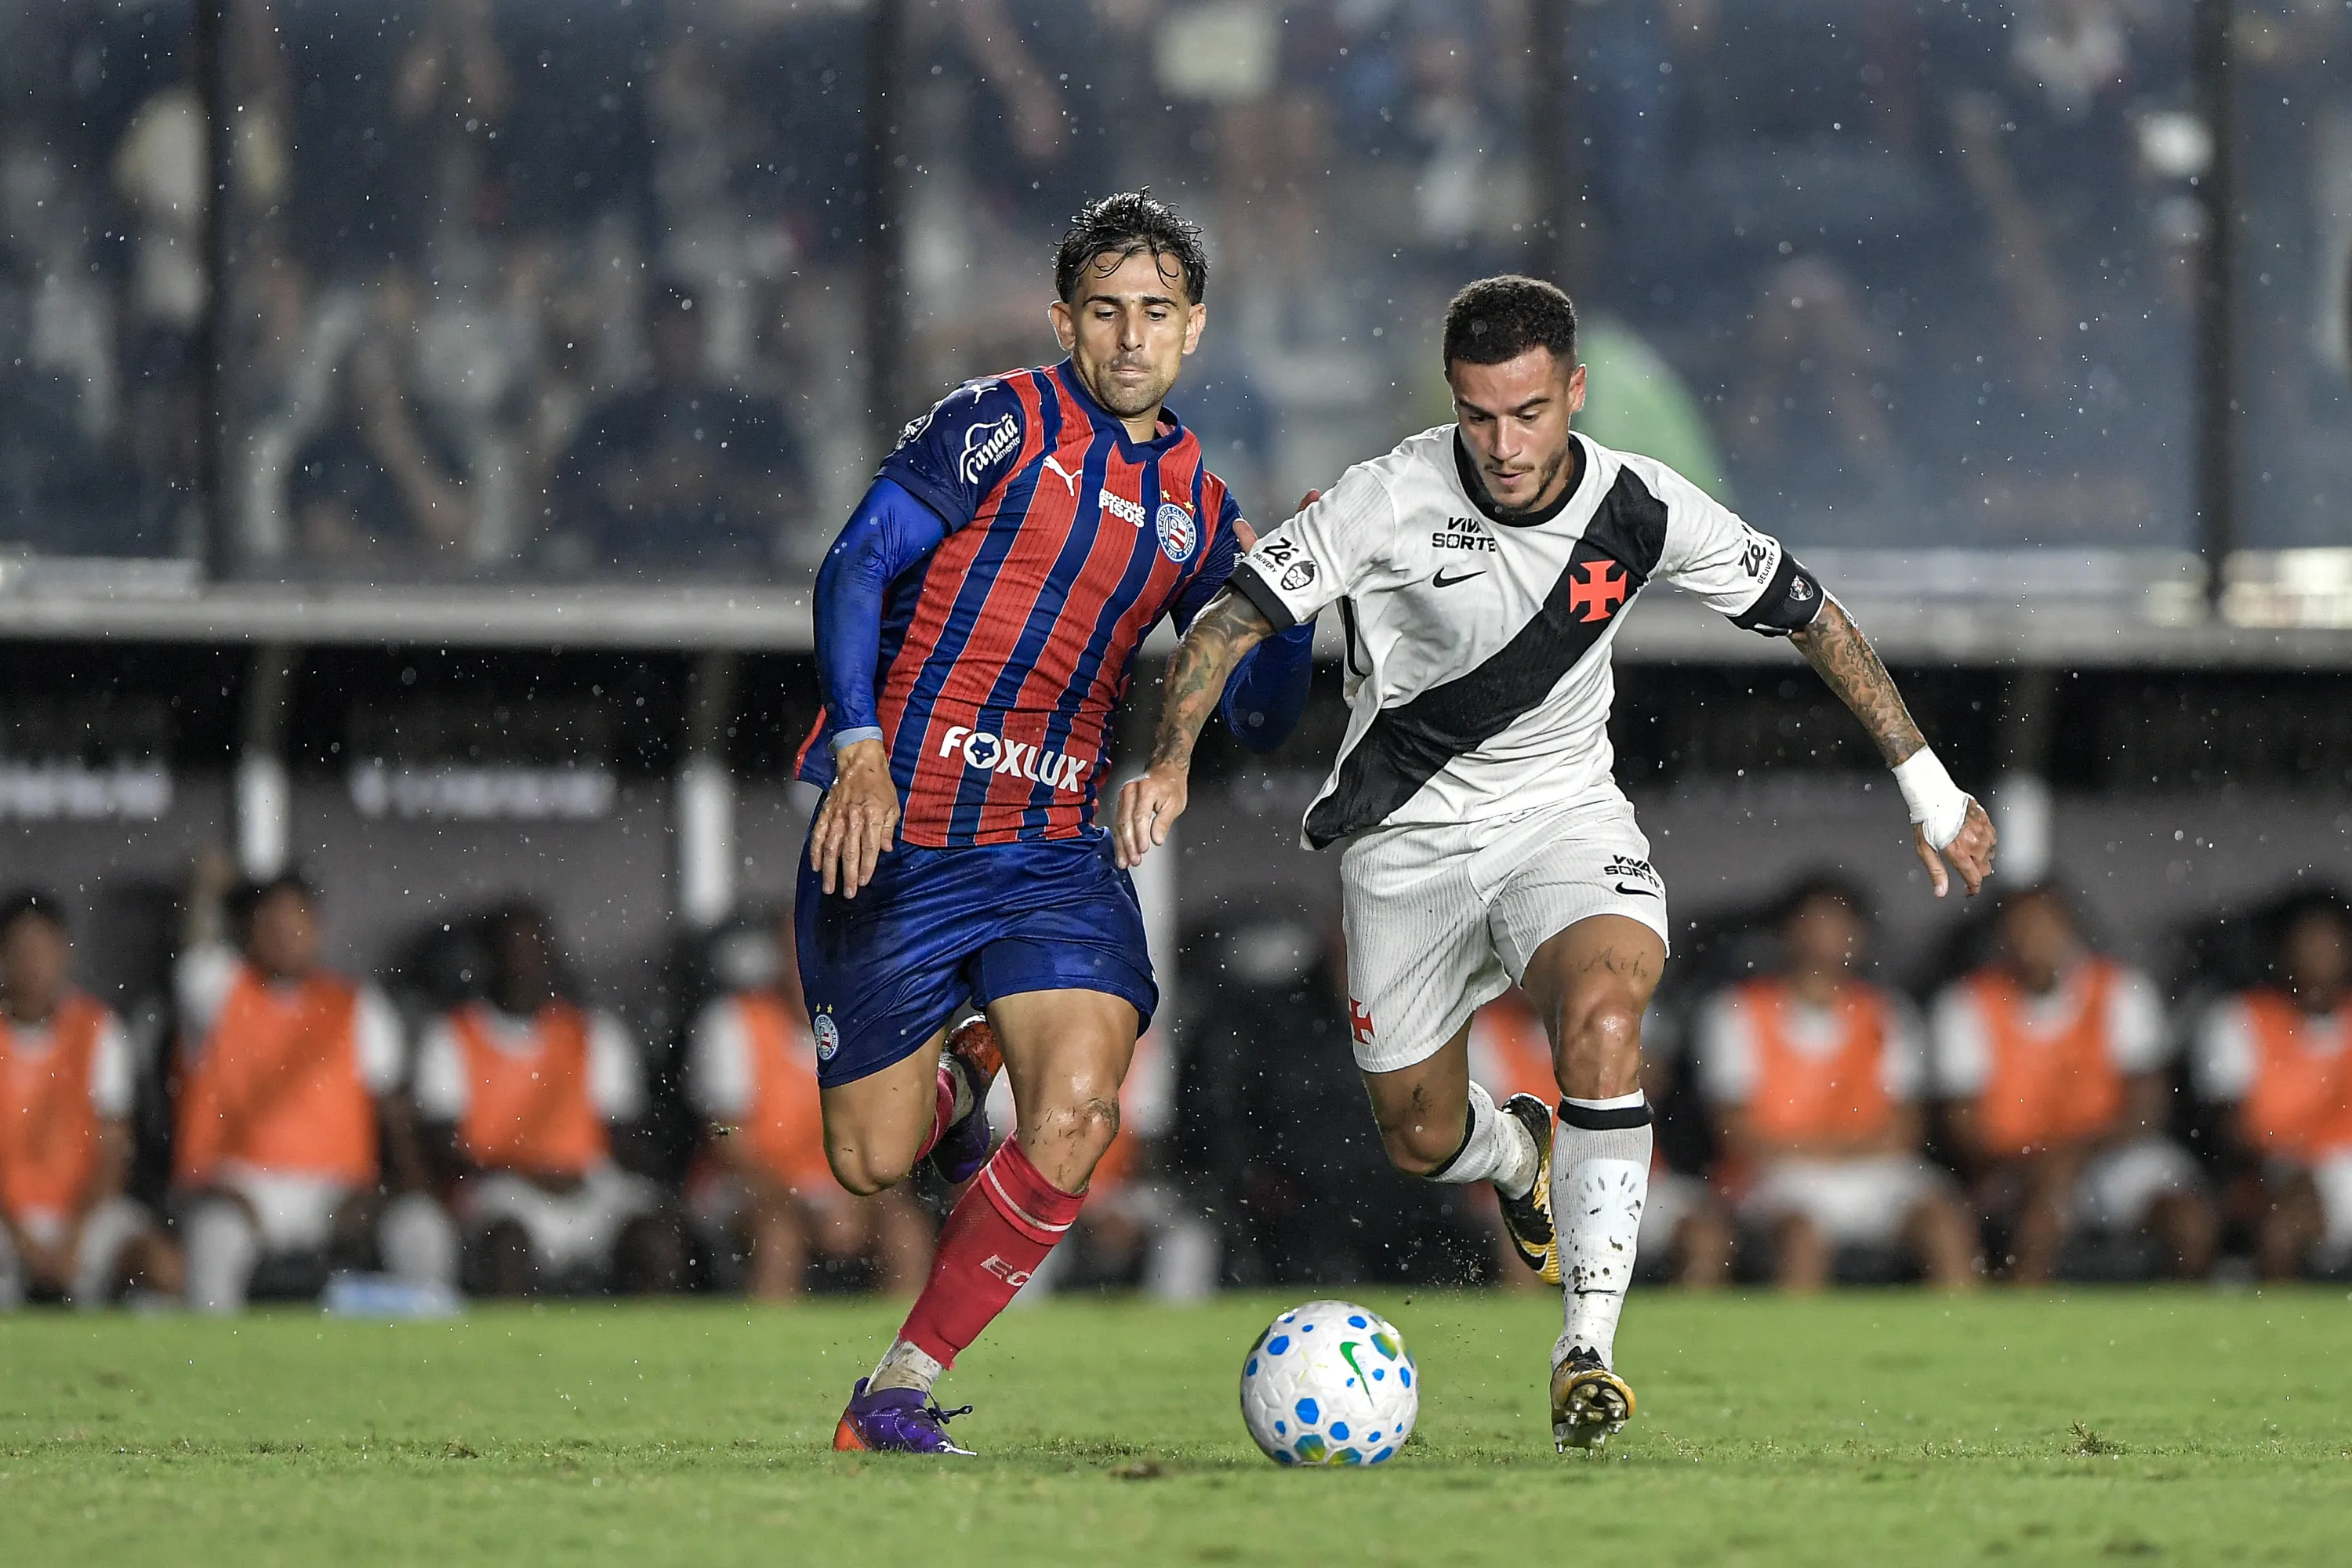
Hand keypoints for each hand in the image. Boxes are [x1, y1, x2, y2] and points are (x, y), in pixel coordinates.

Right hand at [808, 738, 899, 897]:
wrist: (859, 762)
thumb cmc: (879, 785)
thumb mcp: (893, 805)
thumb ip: (888, 828)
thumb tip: (886, 849)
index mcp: (872, 816)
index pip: (869, 848)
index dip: (866, 867)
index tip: (863, 882)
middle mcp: (853, 818)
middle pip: (849, 852)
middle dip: (848, 875)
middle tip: (848, 893)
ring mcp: (837, 816)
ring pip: (831, 848)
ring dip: (830, 870)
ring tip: (829, 887)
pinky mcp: (826, 813)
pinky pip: (818, 835)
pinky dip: (815, 851)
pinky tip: (815, 866)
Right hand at [1114, 763, 1188, 867]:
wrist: (1165, 769)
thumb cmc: (1172, 785)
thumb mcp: (1175, 804)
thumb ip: (1164, 822)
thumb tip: (1156, 839)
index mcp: (1146, 789)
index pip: (1140, 816)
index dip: (1140, 835)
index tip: (1143, 849)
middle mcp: (1131, 791)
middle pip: (1126, 822)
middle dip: (1129, 844)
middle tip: (1133, 860)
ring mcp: (1124, 796)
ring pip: (1119, 824)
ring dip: (1121, 845)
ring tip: (1124, 861)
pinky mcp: (1121, 802)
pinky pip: (1118, 822)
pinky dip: (1119, 838)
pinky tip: (1121, 850)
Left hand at [1916, 796, 1995, 897]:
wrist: (1932, 793)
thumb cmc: (1925, 819)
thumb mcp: (1924, 849)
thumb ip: (1936, 872)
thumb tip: (1941, 892)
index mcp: (1959, 852)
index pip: (1974, 878)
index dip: (1973, 889)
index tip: (1970, 891)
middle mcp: (1974, 844)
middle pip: (1985, 869)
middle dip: (1975, 872)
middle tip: (1964, 865)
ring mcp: (1983, 831)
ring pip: (1991, 855)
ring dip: (1981, 857)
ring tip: (1967, 849)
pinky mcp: (1987, 820)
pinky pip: (1993, 839)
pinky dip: (1986, 843)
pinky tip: (1975, 838)